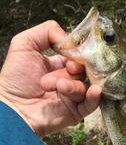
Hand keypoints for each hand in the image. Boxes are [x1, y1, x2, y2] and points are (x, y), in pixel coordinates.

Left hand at [0, 20, 101, 136]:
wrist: (13, 107)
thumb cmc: (15, 78)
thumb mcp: (24, 44)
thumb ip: (46, 32)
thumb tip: (68, 39)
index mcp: (60, 65)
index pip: (78, 55)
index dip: (78, 53)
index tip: (71, 54)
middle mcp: (68, 80)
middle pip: (84, 70)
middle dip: (76, 69)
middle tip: (69, 69)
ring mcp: (73, 97)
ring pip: (86, 86)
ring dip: (73, 85)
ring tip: (58, 87)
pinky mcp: (76, 112)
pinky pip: (92, 105)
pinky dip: (94, 97)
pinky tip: (94, 90)